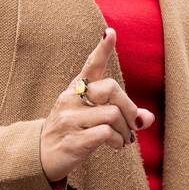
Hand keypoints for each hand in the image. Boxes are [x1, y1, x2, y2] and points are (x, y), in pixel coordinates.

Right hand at [39, 27, 154, 183]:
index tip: (110, 33)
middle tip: (134, 124)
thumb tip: (148, 118)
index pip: (91, 65)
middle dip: (130, 108)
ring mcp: (70, 119)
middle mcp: (71, 99)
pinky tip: (115, 145)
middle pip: (111, 89)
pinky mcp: (73, 140)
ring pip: (113, 114)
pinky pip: (106, 133)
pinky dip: (117, 141)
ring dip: (126, 130)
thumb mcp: (92, 117)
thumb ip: (120, 113)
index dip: (102, 49)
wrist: (40, 156)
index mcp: (76, 89)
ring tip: (123, 139)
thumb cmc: (72, 131)